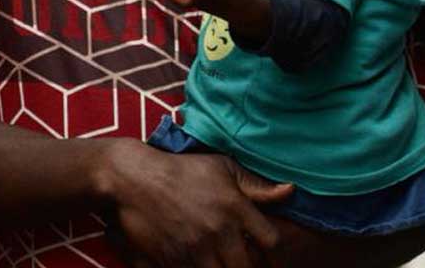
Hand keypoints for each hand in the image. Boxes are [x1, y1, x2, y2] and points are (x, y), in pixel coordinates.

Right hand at [105, 139, 292, 267]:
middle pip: (248, 267)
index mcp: (234, 206)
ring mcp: (195, 250)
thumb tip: (290, 191)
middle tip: (247, 259)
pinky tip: (203, 261)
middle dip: (251, 266)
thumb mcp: (222, 167)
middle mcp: (219, 231)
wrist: (134, 180)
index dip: (277, 252)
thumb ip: (256, 185)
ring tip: (224, 259)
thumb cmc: (182, 170)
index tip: (273, 254)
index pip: (271, 240)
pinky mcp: (174, 262)